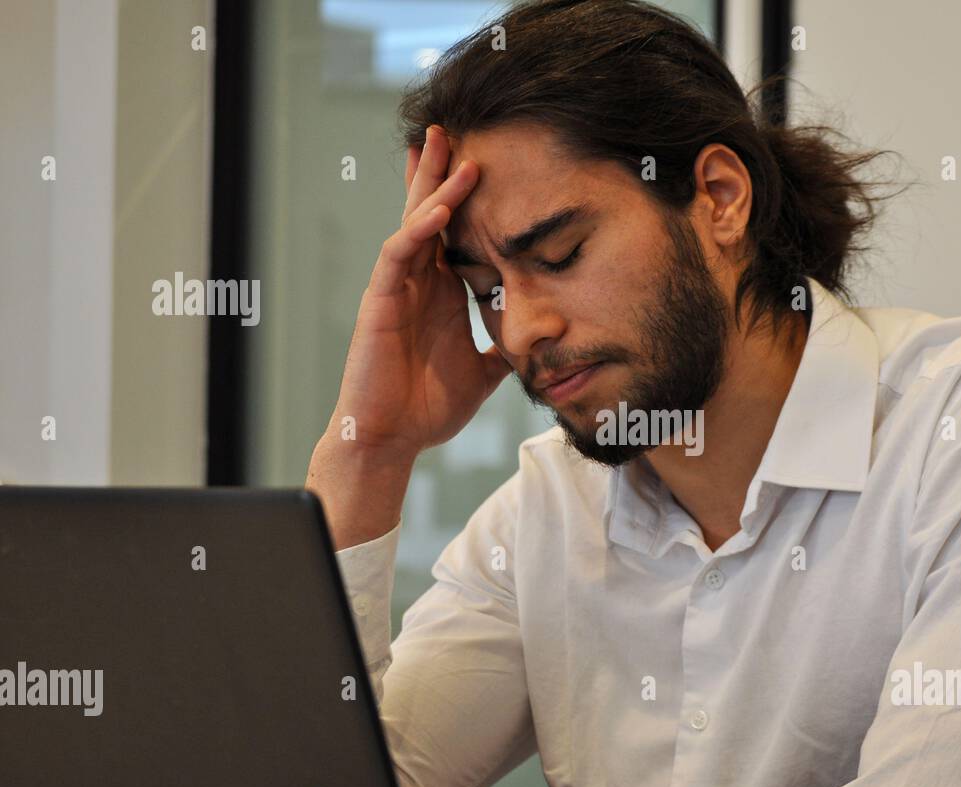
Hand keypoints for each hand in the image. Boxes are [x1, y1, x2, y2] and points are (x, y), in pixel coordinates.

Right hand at [330, 124, 511, 461]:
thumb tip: (537, 343)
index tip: (486, 162)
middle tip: (456, 128)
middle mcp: (417, 283)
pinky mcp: (379, 301)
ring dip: (434, 187)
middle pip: (430, 214)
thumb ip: (505, 350)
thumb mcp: (483, 373)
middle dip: (442, 172)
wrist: (392, 440)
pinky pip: (398, 254)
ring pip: (415, 224)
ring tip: (452, 150)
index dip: (466, 199)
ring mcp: (396, 288)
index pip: (455, 233)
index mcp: (440, 293)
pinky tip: (439, 207)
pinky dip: (418, 229)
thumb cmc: (427, 408)